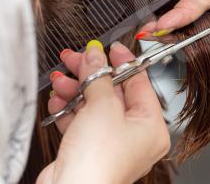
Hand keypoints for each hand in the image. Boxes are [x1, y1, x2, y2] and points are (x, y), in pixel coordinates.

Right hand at [37, 41, 169, 183]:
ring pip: (94, 105)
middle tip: (77, 58)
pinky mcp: (90, 149)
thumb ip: (99, 77)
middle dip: (91, 75)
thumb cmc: (98, 161)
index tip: (112, 48)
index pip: (140, 83)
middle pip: (113, 92)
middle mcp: (134, 135)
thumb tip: (95, 55)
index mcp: (151, 126)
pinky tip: (58, 99)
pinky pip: (82, 121)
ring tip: (61, 79)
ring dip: (76, 90)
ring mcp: (111, 143)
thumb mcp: (103, 106)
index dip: (124, 62)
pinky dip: (69, 108)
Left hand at [104, 0, 209, 36]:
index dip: (197, 6)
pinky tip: (145, 24)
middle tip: (161, 28)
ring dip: (168, 25)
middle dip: (180, 20)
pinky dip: (154, 19)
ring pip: (180, 12)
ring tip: (150, 31)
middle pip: (197, 6)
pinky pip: (161, 9)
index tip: (179, 15)